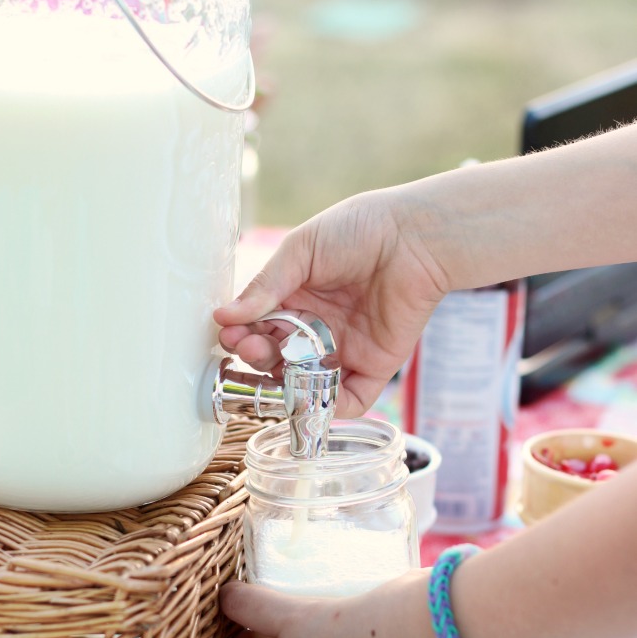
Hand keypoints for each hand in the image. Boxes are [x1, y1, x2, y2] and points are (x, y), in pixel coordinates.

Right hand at [214, 187, 447, 416]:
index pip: (259, 326)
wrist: (413, 237)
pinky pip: (350, 398)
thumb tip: (224, 316)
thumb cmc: (358, 231)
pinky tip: (309, 398)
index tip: (229, 334)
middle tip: (250, 347)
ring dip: (284, 382)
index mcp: (297, 298)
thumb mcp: (301, 251)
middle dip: (257, 356)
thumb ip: (265, 286)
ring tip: (273, 366)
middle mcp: (317, 328)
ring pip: (305, 381)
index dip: (243, 334)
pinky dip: (330, 407)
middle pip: (277, 357)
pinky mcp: (373, 366)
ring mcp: (344, 349)